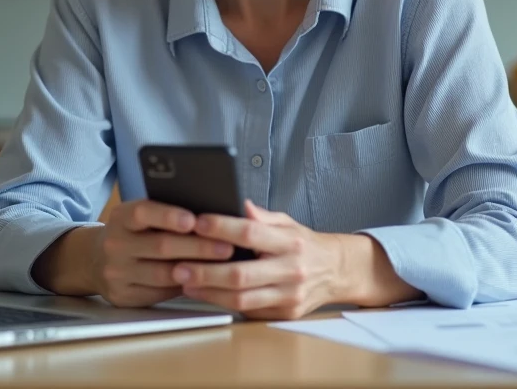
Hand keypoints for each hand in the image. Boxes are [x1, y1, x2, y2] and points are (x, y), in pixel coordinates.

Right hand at [90, 199, 234, 307]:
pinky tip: (204, 281)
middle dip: (198, 246)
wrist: (95, 259)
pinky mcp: (123, 296)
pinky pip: (159, 293)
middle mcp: (115, 245)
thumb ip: (165, 213)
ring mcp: (117, 273)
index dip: (169, 216)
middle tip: (226, 246)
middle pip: (160, 246)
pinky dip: (184, 287)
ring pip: (162, 273)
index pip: (143, 213)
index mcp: (120, 218)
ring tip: (223, 266)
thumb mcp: (139, 217)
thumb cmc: (133, 233)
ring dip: (196, 270)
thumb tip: (209, 215)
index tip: (194, 220)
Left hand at [171, 200, 352, 319]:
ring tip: (185, 283)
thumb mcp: (288, 223)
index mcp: (290, 242)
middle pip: (241, 274)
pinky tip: (205, 294)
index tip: (198, 223)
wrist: (337, 271)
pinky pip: (249, 312)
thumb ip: (261, 216)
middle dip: (206, 271)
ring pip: (242, 299)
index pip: (251, 233)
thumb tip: (238, 203)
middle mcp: (291, 270)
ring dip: (209, 292)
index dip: (222, 228)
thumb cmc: (305, 245)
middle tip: (179, 266)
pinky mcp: (285, 314)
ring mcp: (289, 296)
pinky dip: (223, 303)